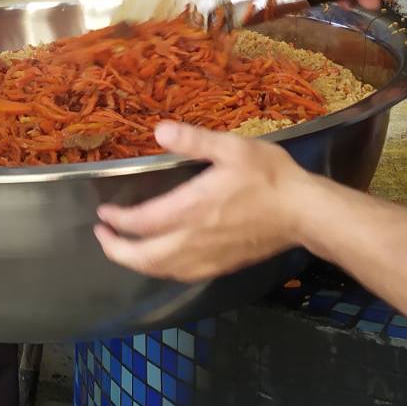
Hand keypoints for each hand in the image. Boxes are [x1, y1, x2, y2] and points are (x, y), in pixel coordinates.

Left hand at [94, 122, 310, 281]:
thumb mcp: (232, 147)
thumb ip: (194, 140)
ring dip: (135, 262)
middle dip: (116, 249)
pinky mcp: (221, 266)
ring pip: (160, 270)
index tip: (104, 212)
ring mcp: (208, 257)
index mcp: (193, 208)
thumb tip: (159, 130)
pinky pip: (180, 275)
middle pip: (144, 257)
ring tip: (123, 248)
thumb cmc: (269, 175)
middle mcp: (194, 239)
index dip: (118, 220)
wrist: (304, 212)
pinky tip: (160, 260)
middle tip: (102, 235)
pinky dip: (160, 269)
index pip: (142, 222)